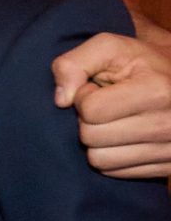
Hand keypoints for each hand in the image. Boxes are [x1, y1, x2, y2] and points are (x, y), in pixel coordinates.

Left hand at [52, 30, 170, 178]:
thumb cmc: (141, 63)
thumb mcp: (110, 48)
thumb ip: (74, 63)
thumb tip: (61, 100)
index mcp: (156, 91)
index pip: (90, 110)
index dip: (84, 97)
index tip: (97, 88)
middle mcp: (167, 124)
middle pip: (91, 137)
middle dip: (88, 120)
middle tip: (105, 105)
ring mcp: (170, 150)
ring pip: (100, 160)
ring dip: (96, 141)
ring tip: (113, 121)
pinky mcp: (167, 167)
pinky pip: (115, 172)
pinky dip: (110, 156)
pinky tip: (122, 137)